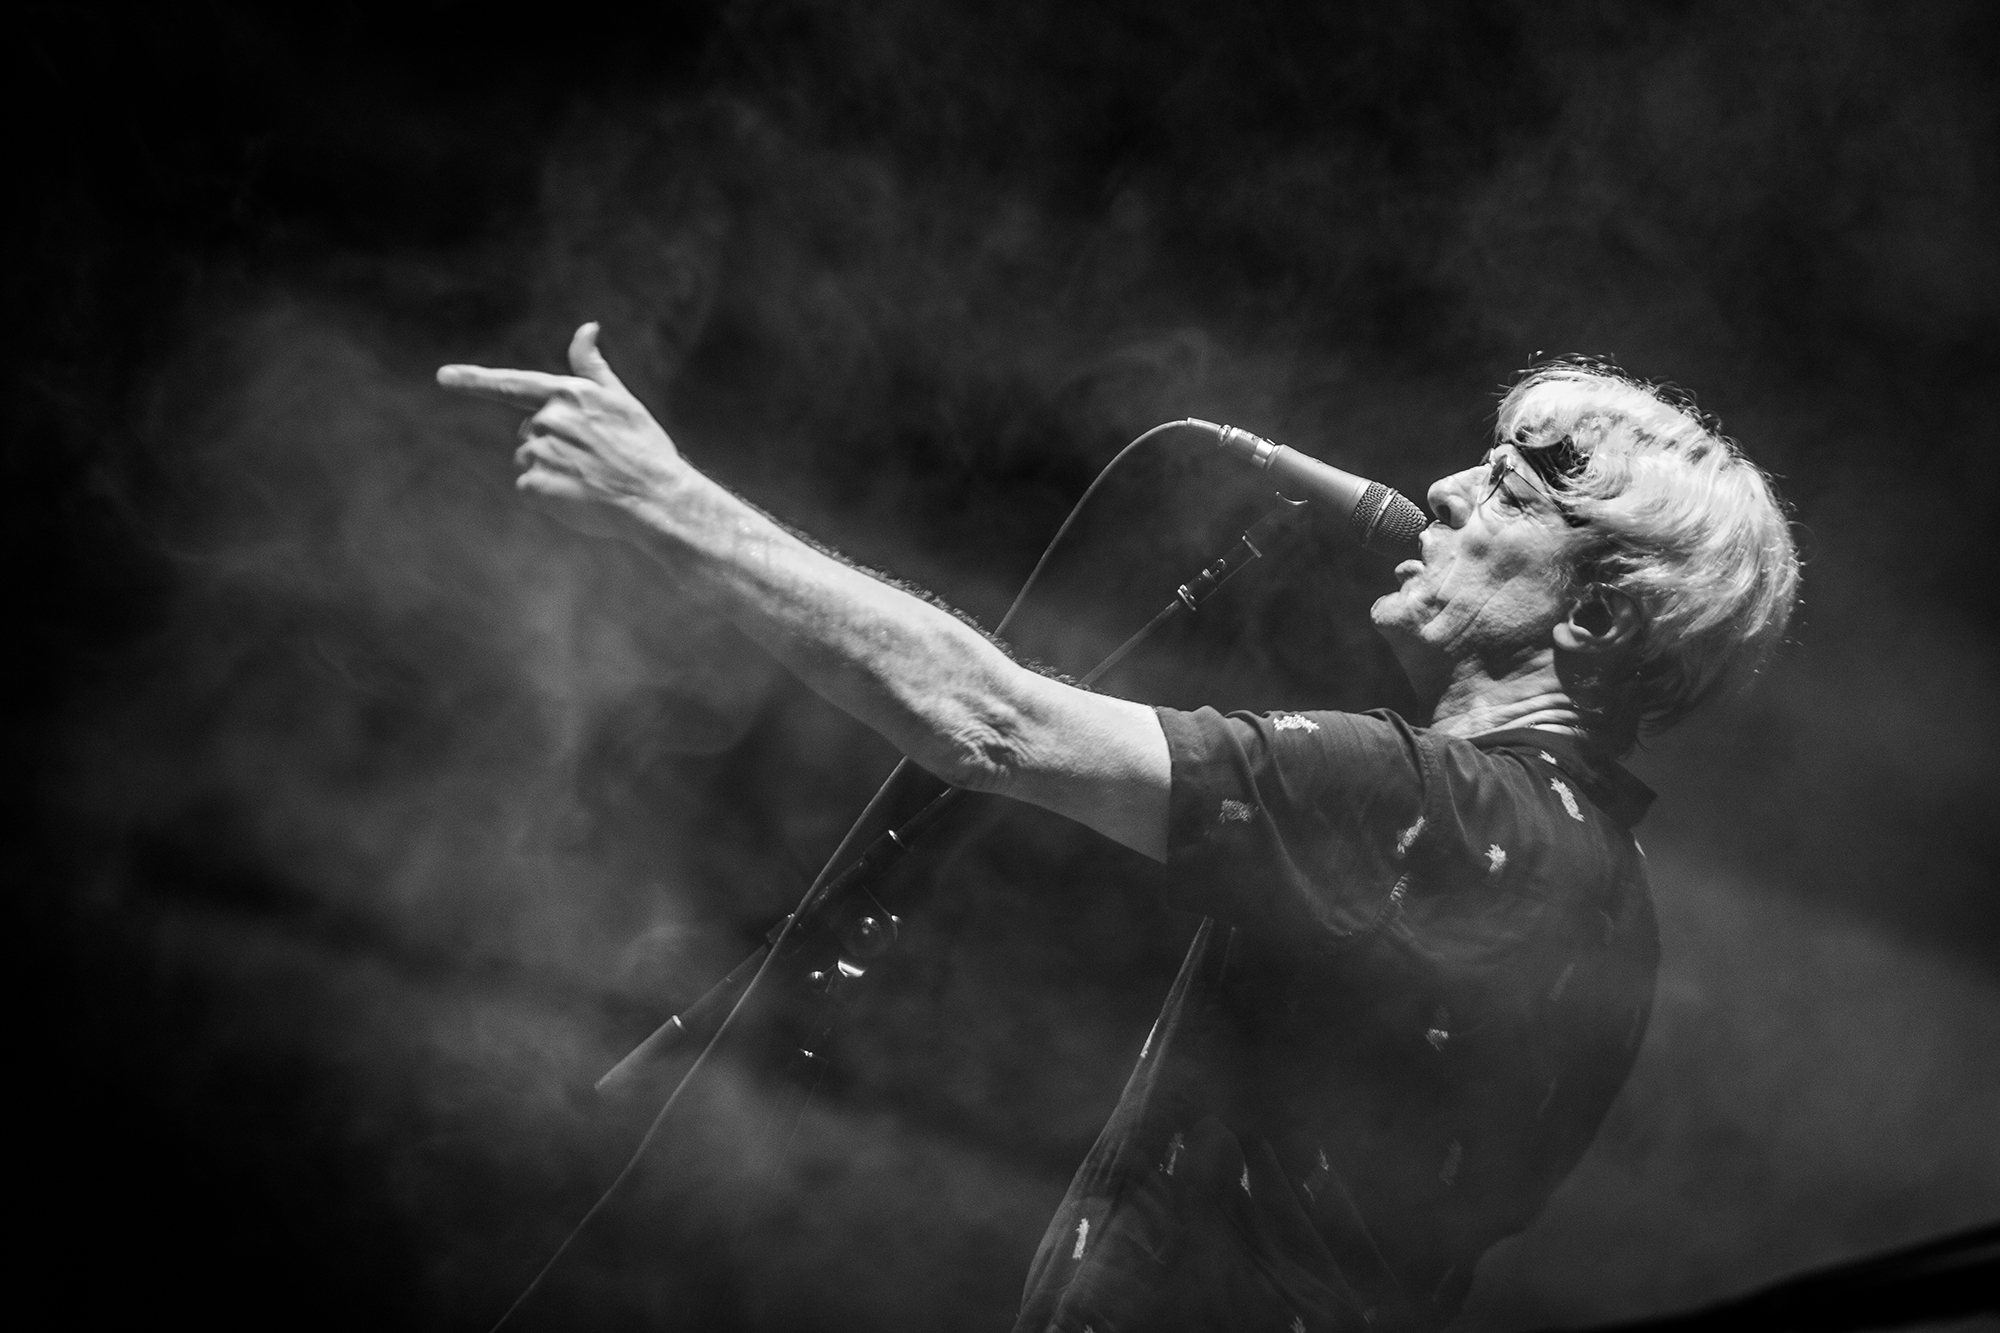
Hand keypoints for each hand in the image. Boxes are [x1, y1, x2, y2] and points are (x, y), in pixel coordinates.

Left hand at [437, 323, 686, 541]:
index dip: (474, 381)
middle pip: (530, 432)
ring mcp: (540, 452)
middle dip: (554, 445)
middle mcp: (548, 419)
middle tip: (595, 461)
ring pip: (528, 461)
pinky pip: (528, 489)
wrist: (658, 499)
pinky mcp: (535, 485)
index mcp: (568, 394)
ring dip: (551, 471)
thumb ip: (593, 366)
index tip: (444, 377)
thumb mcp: (621, 401)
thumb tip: (587, 327)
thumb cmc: (645, 450)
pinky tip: (579, 498)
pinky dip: (548, 497)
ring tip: (590, 479)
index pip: (512, 383)